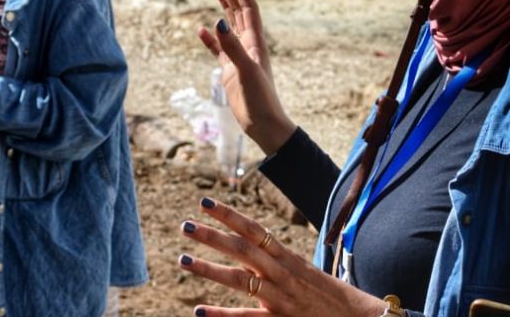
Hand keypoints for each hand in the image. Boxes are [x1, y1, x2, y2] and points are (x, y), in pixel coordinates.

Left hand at [179, 197, 386, 316]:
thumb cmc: (327, 294)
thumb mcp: (301, 271)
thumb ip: (274, 262)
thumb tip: (247, 252)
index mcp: (287, 256)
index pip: (253, 230)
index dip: (229, 215)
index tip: (205, 203)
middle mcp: (282, 272)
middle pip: (242, 249)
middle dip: (212, 235)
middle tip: (185, 225)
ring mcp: (280, 297)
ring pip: (239, 279)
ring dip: (209, 269)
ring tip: (182, 259)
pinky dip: (222, 315)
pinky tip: (199, 310)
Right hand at [197, 0, 295, 154]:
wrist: (263, 124)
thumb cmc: (260, 98)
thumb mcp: (245, 70)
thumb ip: (232, 47)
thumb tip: (218, 21)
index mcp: (256, 42)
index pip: (248, 9)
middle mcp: (249, 46)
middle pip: (239, 12)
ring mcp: (239, 57)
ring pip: (230, 26)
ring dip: (223, 8)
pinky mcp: (231, 70)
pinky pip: (219, 49)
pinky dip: (210, 38)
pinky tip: (201, 30)